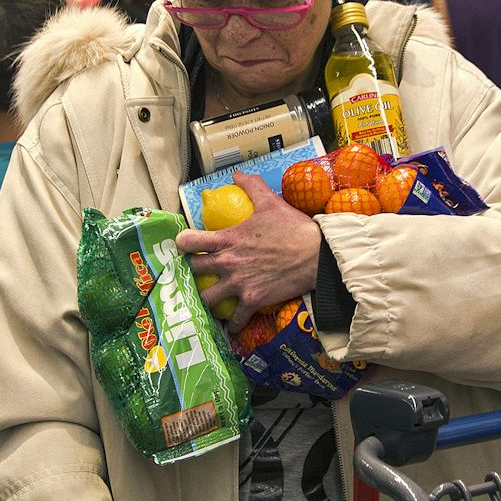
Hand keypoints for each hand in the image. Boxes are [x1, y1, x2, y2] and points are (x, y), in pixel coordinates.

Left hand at [177, 172, 322, 332]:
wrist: (317, 255)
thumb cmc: (293, 228)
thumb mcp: (270, 202)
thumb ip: (251, 186)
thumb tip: (237, 174)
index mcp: (227, 239)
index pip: (189, 241)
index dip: (183, 244)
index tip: (185, 246)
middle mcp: (227, 263)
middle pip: (193, 271)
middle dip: (192, 271)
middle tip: (198, 273)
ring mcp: (239, 284)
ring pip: (207, 299)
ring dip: (205, 300)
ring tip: (208, 301)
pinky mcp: (253, 300)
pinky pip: (235, 320)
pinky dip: (233, 325)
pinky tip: (232, 327)